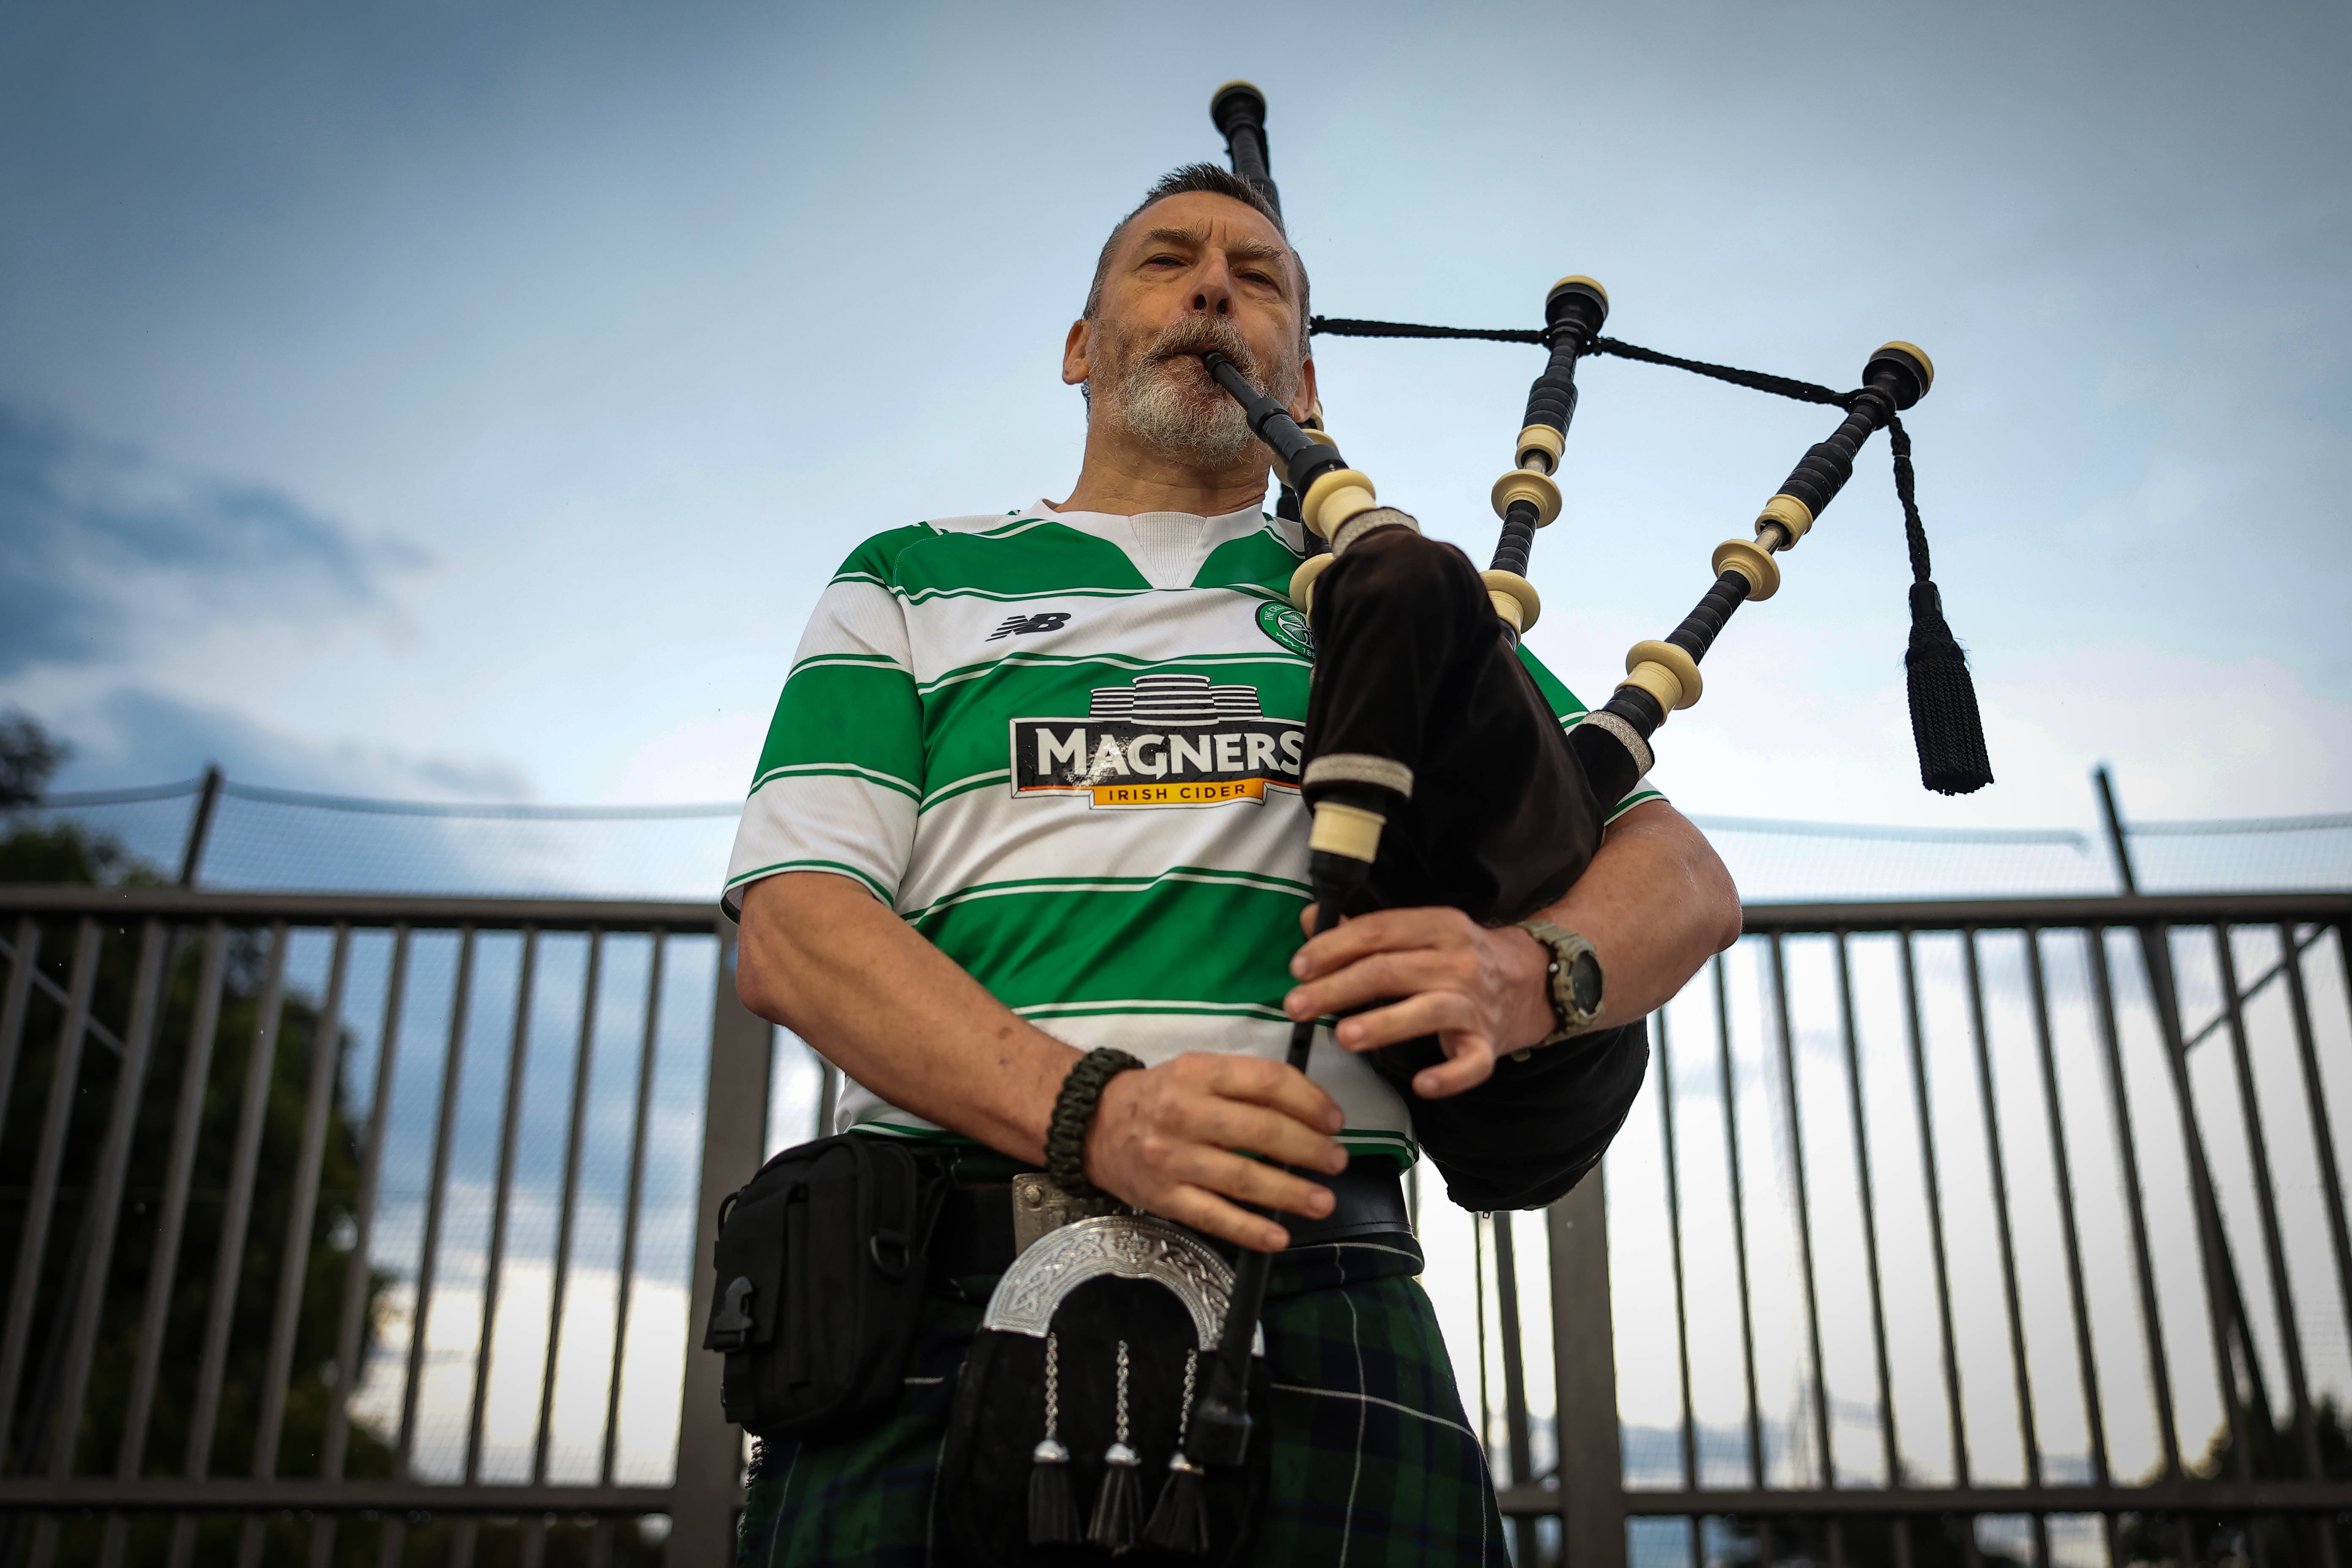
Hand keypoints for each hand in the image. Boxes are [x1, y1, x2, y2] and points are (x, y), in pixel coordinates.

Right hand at [1082, 1052, 1349, 1252]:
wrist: (1094, 1125)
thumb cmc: (1159, 1098)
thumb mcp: (1197, 1070)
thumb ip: (1245, 1083)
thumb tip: (1309, 1112)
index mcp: (1197, 1073)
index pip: (1267, 1082)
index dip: (1310, 1101)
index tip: (1333, 1121)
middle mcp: (1183, 1113)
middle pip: (1262, 1131)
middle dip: (1310, 1149)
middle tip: (1336, 1161)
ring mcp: (1172, 1158)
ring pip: (1244, 1179)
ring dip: (1291, 1193)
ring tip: (1323, 1201)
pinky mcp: (1164, 1197)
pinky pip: (1214, 1217)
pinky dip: (1250, 1230)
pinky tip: (1278, 1235)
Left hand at [1282, 906, 1553, 1098]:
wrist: (1530, 981)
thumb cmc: (1458, 957)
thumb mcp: (1420, 931)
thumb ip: (1365, 928)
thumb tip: (1311, 919)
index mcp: (1438, 926)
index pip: (1378, 931)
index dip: (1333, 947)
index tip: (1298, 967)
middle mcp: (1458, 962)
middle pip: (1390, 971)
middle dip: (1336, 988)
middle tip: (1295, 1006)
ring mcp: (1475, 1005)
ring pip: (1426, 1011)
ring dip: (1382, 1024)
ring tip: (1342, 1037)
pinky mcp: (1488, 1044)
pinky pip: (1470, 1064)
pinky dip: (1448, 1077)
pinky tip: (1421, 1085)